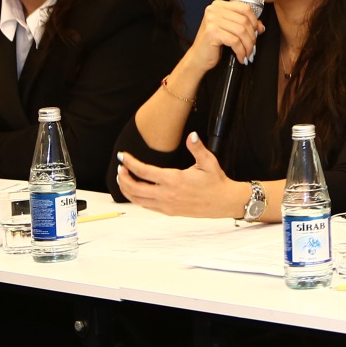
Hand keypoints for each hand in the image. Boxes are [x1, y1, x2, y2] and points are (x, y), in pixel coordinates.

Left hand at [114, 136, 243, 218]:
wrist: (223, 202)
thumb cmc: (216, 182)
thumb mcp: (209, 162)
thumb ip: (197, 148)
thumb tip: (192, 135)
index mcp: (174, 180)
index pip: (144, 171)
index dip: (130, 163)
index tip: (122, 156)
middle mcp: (167, 194)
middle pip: (134, 188)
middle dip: (123, 177)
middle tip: (121, 168)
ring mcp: (166, 205)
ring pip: (137, 199)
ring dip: (127, 189)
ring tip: (124, 179)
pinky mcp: (168, 211)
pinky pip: (145, 206)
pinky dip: (136, 198)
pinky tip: (136, 191)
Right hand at [182, 0, 262, 72]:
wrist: (198, 57)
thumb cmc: (214, 43)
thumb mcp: (229, 29)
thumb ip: (245, 24)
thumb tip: (261, 26)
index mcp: (219, 5)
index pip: (244, 8)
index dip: (254, 20)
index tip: (257, 31)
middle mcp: (214, 10)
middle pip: (244, 20)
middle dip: (252, 36)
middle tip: (252, 45)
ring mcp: (212, 20)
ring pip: (241, 31)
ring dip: (248, 45)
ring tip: (248, 53)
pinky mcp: (212, 32)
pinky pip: (235, 41)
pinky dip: (241, 51)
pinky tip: (241, 57)